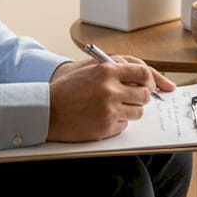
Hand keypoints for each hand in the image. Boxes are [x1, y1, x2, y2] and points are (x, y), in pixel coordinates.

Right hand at [46, 56, 171, 141]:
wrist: (47, 110)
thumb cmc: (67, 89)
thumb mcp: (90, 70)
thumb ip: (115, 70)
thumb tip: (143, 76)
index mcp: (107, 70)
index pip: (143, 73)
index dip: (150, 80)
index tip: (149, 85)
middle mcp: (111, 89)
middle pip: (144, 95)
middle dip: (141, 97)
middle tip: (133, 99)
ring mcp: (109, 109)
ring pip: (137, 112)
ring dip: (130, 111)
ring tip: (115, 108)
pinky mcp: (106, 127)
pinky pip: (124, 125)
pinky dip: (118, 123)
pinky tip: (103, 118)